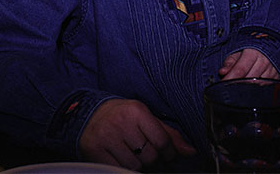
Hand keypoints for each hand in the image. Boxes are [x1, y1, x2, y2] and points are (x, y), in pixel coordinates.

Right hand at [80, 98, 196, 169]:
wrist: (89, 114)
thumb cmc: (124, 116)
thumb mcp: (146, 118)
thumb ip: (168, 134)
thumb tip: (190, 151)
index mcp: (137, 111)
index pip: (162, 140)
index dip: (169, 153)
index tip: (168, 155)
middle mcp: (121, 123)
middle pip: (150, 155)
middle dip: (153, 159)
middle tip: (148, 153)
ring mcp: (106, 137)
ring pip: (134, 165)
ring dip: (138, 164)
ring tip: (134, 154)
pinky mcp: (94, 150)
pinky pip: (117, 169)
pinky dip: (124, 168)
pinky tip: (123, 159)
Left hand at [219, 48, 279, 79]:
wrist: (271, 42)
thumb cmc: (252, 47)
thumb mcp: (238, 51)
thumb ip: (230, 62)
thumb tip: (222, 72)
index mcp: (254, 52)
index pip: (240, 69)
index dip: (230, 78)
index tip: (222, 84)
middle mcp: (266, 60)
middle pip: (249, 79)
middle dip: (238, 83)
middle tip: (231, 84)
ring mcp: (273, 68)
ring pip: (257, 84)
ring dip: (248, 85)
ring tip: (242, 81)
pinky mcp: (277, 76)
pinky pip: (265, 85)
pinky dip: (257, 85)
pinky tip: (253, 80)